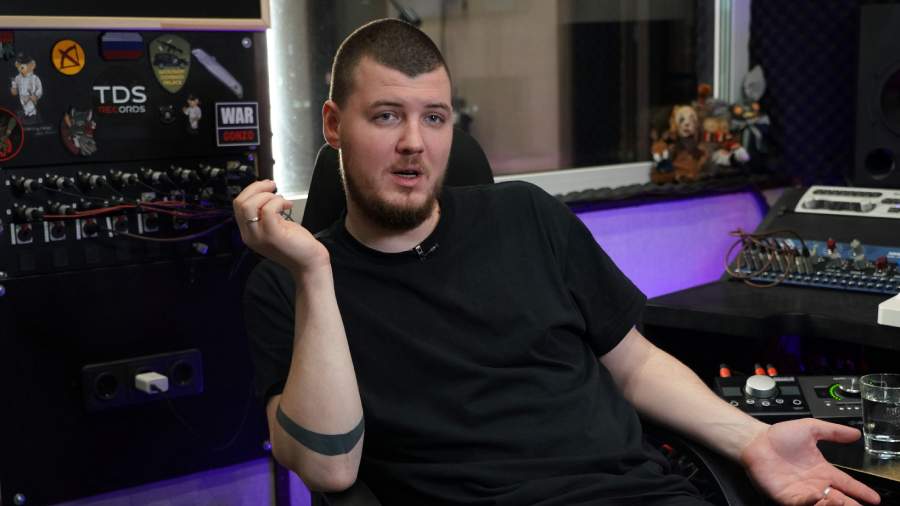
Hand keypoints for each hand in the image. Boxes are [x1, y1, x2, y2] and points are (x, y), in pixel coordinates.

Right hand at [233, 179, 329, 275]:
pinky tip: (288, 205)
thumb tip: (264, 193)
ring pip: (249, 205)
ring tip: (281, 199)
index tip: (266, 186)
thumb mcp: (274, 226)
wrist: (308, 263)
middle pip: (240, 203)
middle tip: (272, 186)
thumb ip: (264, 213)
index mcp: (248, 232)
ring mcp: (259, 236)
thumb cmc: (294, 243)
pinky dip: (278, 202)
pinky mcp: (272, 235)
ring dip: (266, 195)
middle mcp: (249, 236)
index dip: (250, 191)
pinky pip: (268, 209)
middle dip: (256, 188)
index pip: (238, 206)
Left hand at [741, 418, 879, 504]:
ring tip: (840, 500)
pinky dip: (811, 503)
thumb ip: (833, 432)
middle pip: (838, 499)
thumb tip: (855, 433)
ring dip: (833, 504)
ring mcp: (801, 491)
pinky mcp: (786, 496)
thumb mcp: (811, 429)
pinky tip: (818, 497)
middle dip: (850, 504)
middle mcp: (814, 483)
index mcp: (822, 470)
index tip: (873, 498)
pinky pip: (802, 504)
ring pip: (823, 504)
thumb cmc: (779, 435)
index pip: (846, 483)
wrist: (756, 441)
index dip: (860, 491)